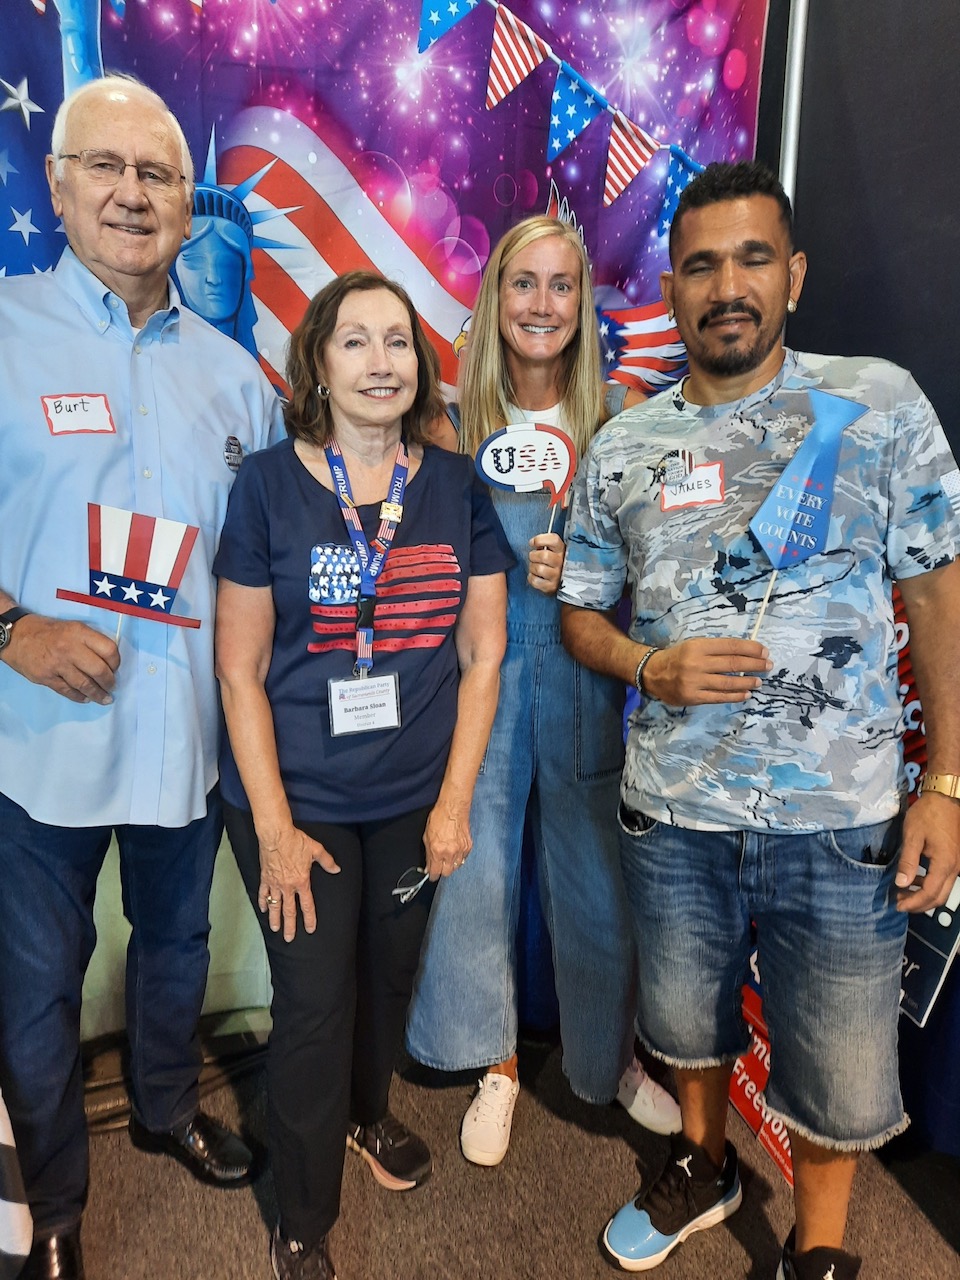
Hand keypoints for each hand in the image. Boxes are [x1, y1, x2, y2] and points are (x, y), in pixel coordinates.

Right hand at [2, 614, 119, 704]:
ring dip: (98, 694)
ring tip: (105, 699)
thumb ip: (90, 641)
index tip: (115, 668)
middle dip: (109, 682)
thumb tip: (108, 661)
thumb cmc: (49, 631)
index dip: (116, 662)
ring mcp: (57, 664)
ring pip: (85, 684)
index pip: (108, 649)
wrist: (17, 636)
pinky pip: (68, 691)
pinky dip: (79, 697)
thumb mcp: (72, 627)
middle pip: (99, 670)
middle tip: (112, 686)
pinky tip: (86, 698)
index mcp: (79, 632)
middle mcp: (69, 648)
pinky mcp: (46, 677)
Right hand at [258, 826, 339, 941]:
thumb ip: (327, 862)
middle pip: (289, 911)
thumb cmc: (296, 841)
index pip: (306, 905)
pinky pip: (263, 894)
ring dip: (275, 919)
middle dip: (290, 926)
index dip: (309, 918)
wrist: (276, 835)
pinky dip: (263, 902)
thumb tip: (337, 869)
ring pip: (274, 906)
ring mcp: (275, 884)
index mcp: (302, 882)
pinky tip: (263, 910)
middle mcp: (288, 886)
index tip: (310, 929)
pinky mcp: (265, 878)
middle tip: (289, 938)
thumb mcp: (316, 850)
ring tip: (275, 929)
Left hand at [424, 798, 471, 879]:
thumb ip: (428, 854)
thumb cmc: (439, 818)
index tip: (432, 875)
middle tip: (439, 865)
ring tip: (447, 857)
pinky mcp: (468, 847)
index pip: (436, 872)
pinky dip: (459, 857)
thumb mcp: (427, 837)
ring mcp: (461, 850)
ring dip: (451, 864)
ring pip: (456, 867)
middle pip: (447, 873)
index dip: (432, 875)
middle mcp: (450, 853)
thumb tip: (429, 865)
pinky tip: (455, 851)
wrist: (453, 808)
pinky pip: (463, 859)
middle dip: (442, 871)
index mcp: (438, 850)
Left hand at [527, 532, 564, 595]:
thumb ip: (544, 544)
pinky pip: (535, 581)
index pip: (553, 540)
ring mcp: (558, 575)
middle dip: (533, 556)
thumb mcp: (552, 549)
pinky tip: (536, 576)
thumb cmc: (552, 561)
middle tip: (533, 558)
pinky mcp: (551, 586)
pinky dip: (531, 578)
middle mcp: (562, 562)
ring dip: (532, 567)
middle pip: (544, 556)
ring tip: (535, 568)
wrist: (561, 580)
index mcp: (562, 549)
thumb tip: (533, 543)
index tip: (532, 543)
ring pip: (539, 569)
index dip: (539, 540)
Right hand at [643, 637, 770, 706]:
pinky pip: (718, 697)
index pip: (731, 646)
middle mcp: (697, 663)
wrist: (653, 673)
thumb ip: (716, 649)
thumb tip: (746, 653)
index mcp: (698, 646)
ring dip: (747, 682)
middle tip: (768, 665)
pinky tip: (746, 694)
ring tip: (759, 681)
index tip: (764, 651)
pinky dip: (735, 696)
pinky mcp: (693, 697)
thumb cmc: (678, 657)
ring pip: (727, 683)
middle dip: (754, 665)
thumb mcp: (694, 645)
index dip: (750, 649)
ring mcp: (694, 682)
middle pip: (732, 664)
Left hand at [895, 794, 959, 912]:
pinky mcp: (955, 859)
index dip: (914, 903)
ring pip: (943, 890)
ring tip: (903, 891)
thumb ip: (908, 862)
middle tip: (899, 903)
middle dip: (919, 904)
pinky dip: (930, 884)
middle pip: (939, 897)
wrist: (945, 798)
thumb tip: (901, 884)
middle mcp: (955, 868)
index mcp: (944, 864)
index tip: (898, 905)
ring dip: (924, 895)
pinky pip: (945, 880)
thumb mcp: (912, 836)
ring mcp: (957, 864)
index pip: (930, 893)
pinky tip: (915, 878)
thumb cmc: (927, 814)